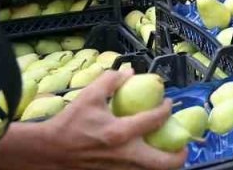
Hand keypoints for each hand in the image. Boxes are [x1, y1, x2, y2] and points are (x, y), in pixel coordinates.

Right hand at [37, 68, 187, 169]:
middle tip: (184, 145)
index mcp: (119, 133)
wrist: (48, 151)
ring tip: (168, 152)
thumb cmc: (69, 123)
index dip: (167, 110)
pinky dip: (145, 166)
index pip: (155, 120)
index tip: (168, 104)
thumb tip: (130, 72)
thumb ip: (111, 80)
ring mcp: (119, 169)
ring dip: (164, 162)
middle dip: (180, 155)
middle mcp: (124, 155)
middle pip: (163, 163)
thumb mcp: (89, 96)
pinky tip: (146, 156)